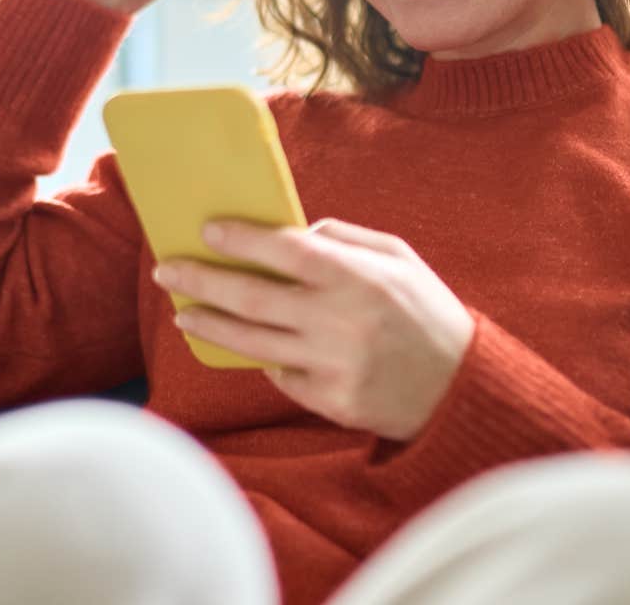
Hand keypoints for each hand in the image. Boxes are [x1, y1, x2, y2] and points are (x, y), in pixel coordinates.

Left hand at [153, 219, 476, 440]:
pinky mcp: (329, 401)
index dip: (241, 239)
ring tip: (183, 314)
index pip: (285, 250)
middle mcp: (339, 321)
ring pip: (252, 343)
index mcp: (358, 277)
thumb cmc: (428, 312)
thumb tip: (294, 231)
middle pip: (252, 298)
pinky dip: (264, 359)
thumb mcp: (400, 258)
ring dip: (210, 326)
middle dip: (202, 280)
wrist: (461, 388)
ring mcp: (332, 365)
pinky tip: (251, 347)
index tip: (206, 230)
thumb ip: (346, 239)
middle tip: (168, 270)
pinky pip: (280, 376)